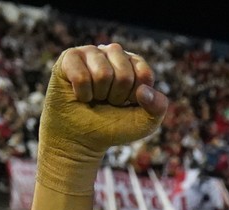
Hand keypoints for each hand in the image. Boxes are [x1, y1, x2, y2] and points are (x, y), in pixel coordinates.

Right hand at [36, 43, 168, 195]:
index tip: (126, 103)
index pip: (144, 75)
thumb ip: (158, 107)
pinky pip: (81, 76)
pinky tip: (80, 95)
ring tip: (94, 97)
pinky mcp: (69, 57)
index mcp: (134, 63)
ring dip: (98, 95)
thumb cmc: (114, 125)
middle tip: (107, 101)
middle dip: (116, 97)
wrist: (82, 138)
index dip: (135, 97)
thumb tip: (143, 91)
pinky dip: (82, 94)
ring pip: (102, 74)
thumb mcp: (145, 121)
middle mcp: (113, 53)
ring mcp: (91, 52)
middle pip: (124, 75)